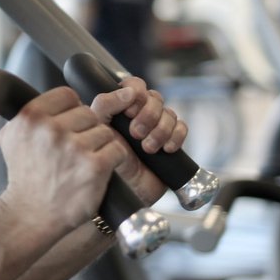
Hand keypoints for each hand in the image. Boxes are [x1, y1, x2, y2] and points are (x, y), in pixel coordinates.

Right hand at [0, 86, 128, 237]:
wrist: (30, 214)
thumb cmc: (23, 176)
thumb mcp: (11, 138)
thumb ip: (27, 114)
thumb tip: (50, 98)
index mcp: (31, 117)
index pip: (68, 95)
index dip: (71, 111)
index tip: (68, 127)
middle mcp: (51, 129)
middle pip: (89, 113)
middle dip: (85, 130)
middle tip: (74, 150)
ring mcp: (74, 148)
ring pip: (105, 131)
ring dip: (99, 146)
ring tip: (82, 163)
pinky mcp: (94, 167)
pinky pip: (117, 150)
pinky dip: (111, 161)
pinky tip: (95, 171)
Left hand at [88, 76, 187, 204]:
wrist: (121, 194)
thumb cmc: (103, 163)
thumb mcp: (98, 130)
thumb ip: (105, 104)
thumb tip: (129, 90)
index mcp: (119, 109)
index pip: (135, 85)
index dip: (136, 93)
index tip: (129, 111)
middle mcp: (138, 116)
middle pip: (155, 98)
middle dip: (148, 115)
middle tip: (136, 134)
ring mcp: (155, 129)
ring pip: (169, 113)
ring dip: (160, 129)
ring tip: (147, 148)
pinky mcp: (170, 142)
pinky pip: (182, 127)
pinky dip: (176, 136)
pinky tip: (165, 149)